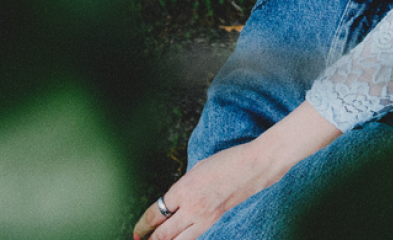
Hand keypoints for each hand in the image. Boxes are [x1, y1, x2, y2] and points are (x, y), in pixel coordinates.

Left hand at [132, 102, 339, 239]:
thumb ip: (182, 187)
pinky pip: (194, 235)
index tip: (137, 230)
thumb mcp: (197, 168)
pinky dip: (182, 239)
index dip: (143, 224)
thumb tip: (172, 201)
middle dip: (150, 239)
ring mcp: (205, 216)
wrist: (255, 165)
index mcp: (183, 189)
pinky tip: (178, 238)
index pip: (156, 212)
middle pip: (164, 233)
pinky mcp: (216, 219)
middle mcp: (192, 207)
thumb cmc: (227, 160)